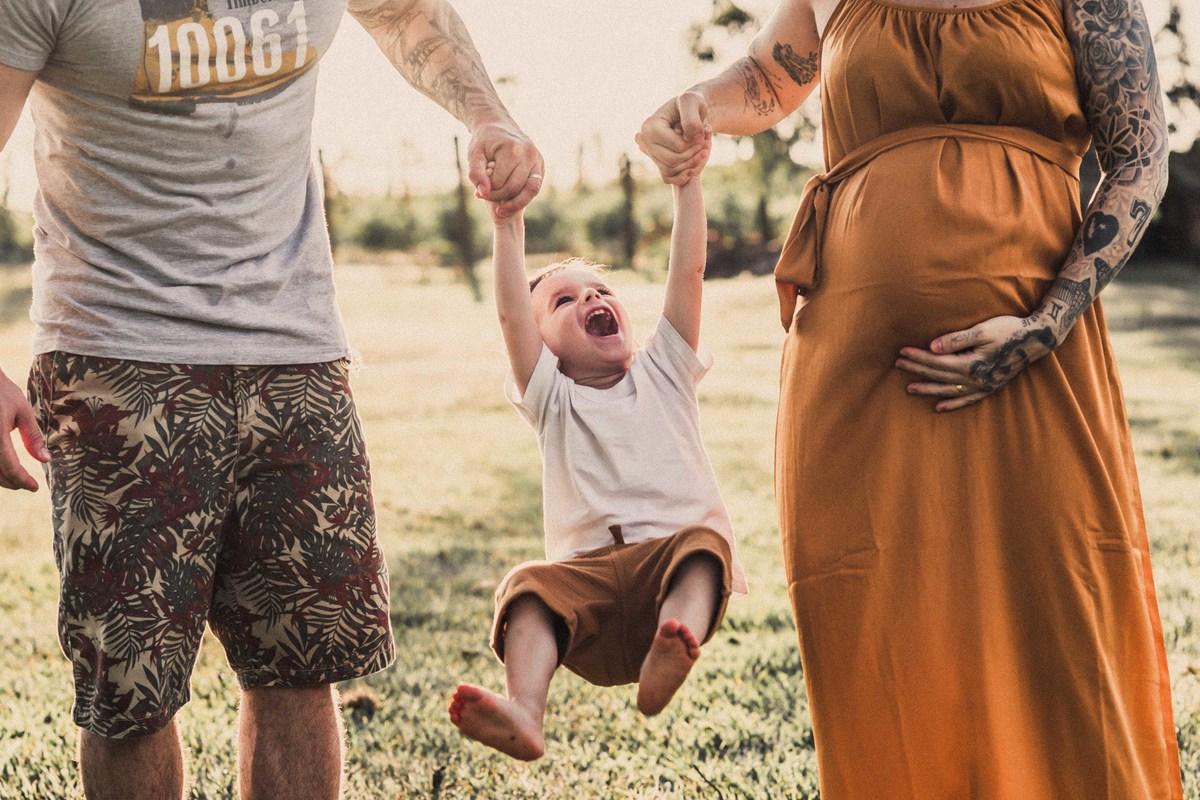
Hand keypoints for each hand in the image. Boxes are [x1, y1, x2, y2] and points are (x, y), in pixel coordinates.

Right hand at [0, 369, 48, 491]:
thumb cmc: (2, 392)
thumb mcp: (22, 411)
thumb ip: (33, 437)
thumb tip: (45, 460)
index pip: (9, 467)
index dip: (22, 481)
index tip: (35, 487)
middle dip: (12, 482)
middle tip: (28, 485)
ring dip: (1, 479)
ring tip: (17, 478)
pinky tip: (4, 468)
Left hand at [467, 117, 542, 219]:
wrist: (497, 124)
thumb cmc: (484, 141)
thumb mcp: (474, 155)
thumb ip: (476, 173)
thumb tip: (484, 192)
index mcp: (512, 150)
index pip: (499, 183)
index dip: (488, 192)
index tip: (478, 193)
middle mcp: (529, 154)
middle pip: (515, 188)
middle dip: (499, 197)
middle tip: (486, 198)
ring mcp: (538, 159)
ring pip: (530, 190)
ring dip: (515, 202)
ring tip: (501, 210)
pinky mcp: (541, 165)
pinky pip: (535, 187)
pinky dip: (523, 195)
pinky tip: (510, 198)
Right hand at [636, 91, 711, 185]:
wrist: (689, 111)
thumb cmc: (690, 104)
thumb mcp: (692, 101)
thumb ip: (691, 118)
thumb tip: (691, 138)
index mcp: (649, 126)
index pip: (678, 146)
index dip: (695, 143)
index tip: (704, 132)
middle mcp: (644, 142)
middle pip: (673, 160)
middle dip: (693, 154)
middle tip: (705, 144)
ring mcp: (649, 153)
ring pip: (671, 170)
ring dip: (691, 164)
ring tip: (703, 151)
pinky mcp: (655, 162)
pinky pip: (668, 178)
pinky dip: (683, 175)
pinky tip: (694, 167)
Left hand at [895, 313, 1057, 411]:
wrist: (1037, 339)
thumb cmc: (1009, 330)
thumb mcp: (982, 330)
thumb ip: (956, 340)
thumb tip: (932, 348)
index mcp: (971, 365)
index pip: (937, 363)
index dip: (918, 357)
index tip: (902, 352)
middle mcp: (976, 379)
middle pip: (939, 376)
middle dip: (917, 370)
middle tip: (898, 364)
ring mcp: (983, 386)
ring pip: (949, 390)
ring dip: (928, 389)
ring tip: (909, 388)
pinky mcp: (990, 387)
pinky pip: (967, 399)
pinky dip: (953, 403)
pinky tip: (939, 407)